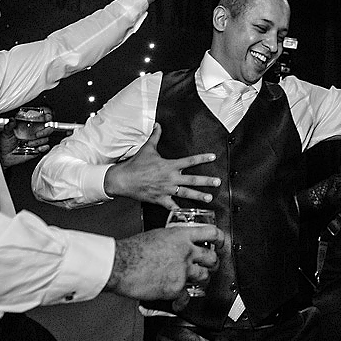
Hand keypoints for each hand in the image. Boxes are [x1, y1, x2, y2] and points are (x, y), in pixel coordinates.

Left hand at [0, 122, 50, 167]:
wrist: (5, 157)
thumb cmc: (6, 144)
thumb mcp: (6, 133)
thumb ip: (9, 126)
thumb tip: (12, 119)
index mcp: (29, 127)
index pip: (41, 120)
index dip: (46, 117)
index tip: (47, 117)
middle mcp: (34, 133)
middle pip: (48, 129)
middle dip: (45, 131)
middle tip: (38, 134)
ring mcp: (36, 141)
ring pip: (46, 139)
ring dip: (39, 141)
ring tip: (29, 143)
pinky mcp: (37, 149)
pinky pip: (45, 147)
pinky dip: (44, 148)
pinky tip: (38, 148)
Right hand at [104, 124, 220, 208]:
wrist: (123, 180)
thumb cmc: (135, 164)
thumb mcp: (147, 148)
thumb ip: (155, 136)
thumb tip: (158, 124)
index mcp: (169, 165)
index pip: (190, 161)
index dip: (202, 158)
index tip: (213, 157)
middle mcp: (170, 178)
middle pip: (192, 180)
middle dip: (206, 181)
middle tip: (218, 182)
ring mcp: (166, 190)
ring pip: (185, 194)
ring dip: (198, 196)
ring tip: (209, 198)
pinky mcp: (160, 200)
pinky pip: (172, 206)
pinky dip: (180, 211)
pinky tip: (189, 215)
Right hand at [105, 225, 221, 300]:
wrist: (121, 264)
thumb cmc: (132, 250)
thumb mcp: (157, 234)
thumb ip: (172, 239)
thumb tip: (176, 244)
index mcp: (181, 235)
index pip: (211, 233)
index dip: (221, 239)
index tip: (222, 243)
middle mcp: (186, 251)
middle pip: (212, 257)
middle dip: (213, 263)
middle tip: (211, 266)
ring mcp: (182, 270)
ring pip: (204, 276)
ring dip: (202, 280)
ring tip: (197, 282)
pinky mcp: (176, 287)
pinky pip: (187, 296)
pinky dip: (183, 301)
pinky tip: (179, 301)